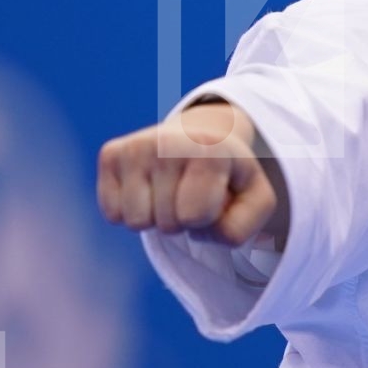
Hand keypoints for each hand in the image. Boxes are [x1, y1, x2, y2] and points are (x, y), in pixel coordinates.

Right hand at [96, 101, 282, 246]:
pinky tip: (149, 187)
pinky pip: (113, 214)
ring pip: (136, 223)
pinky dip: (131, 211)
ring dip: (155, 218)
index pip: (195, 217)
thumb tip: (196, 231)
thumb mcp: (256, 199)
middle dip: (181, 220)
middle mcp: (169, 142)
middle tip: (190, 193)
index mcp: (210, 150)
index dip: (207, 220)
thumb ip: (239, 229)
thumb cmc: (229, 177)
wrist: (199, 136)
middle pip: (166, 224)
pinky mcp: (111, 154)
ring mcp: (136, 146)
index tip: (214, 196)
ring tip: (171, 191)